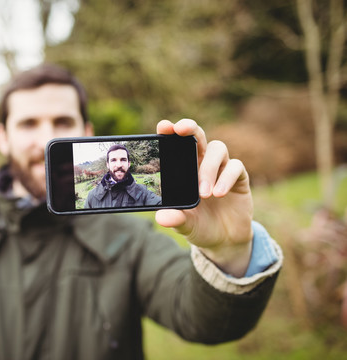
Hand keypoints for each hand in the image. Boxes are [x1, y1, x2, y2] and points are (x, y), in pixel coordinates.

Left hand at [155, 119, 252, 276]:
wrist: (224, 240)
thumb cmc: (199, 226)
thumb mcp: (184, 225)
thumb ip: (175, 219)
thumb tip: (162, 217)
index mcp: (183, 169)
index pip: (177, 145)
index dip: (170, 132)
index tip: (163, 126)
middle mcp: (202, 163)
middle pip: (198, 136)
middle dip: (190, 129)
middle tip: (181, 130)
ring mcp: (221, 168)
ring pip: (218, 149)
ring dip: (208, 168)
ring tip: (204, 193)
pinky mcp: (239, 178)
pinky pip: (235, 167)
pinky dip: (226, 178)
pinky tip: (219, 193)